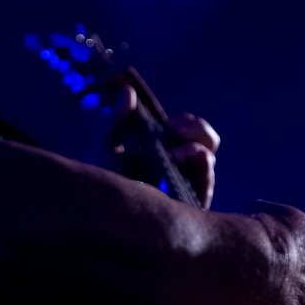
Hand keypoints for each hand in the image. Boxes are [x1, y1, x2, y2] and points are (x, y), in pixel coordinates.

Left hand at [102, 84, 219, 209]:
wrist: (96, 214)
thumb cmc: (100, 185)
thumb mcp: (104, 147)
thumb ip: (116, 119)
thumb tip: (128, 91)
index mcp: (163, 155)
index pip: (189, 133)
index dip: (186, 123)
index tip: (170, 122)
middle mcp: (180, 171)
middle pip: (207, 142)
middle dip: (196, 128)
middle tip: (173, 128)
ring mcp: (186, 188)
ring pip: (209, 157)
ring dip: (196, 142)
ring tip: (171, 146)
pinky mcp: (190, 206)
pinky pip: (207, 180)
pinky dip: (198, 162)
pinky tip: (177, 155)